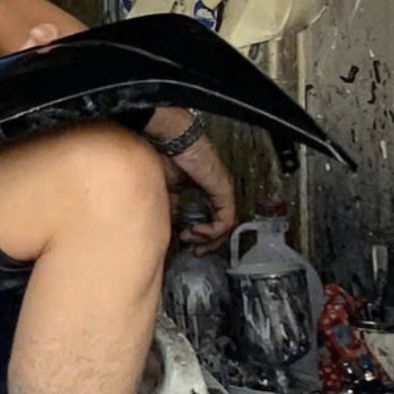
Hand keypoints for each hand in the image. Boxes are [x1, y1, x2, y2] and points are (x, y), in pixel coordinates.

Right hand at [167, 135, 236, 251]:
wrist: (172, 141)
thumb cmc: (167, 157)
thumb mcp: (167, 189)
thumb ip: (173, 206)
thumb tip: (169, 226)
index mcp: (209, 188)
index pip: (215, 217)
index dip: (203, 234)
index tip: (187, 240)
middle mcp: (221, 191)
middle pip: (224, 226)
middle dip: (210, 243)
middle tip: (196, 252)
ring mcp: (225, 191)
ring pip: (226, 226)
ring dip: (209, 238)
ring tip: (192, 239)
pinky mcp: (224, 192)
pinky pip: (225, 220)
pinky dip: (212, 231)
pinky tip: (196, 230)